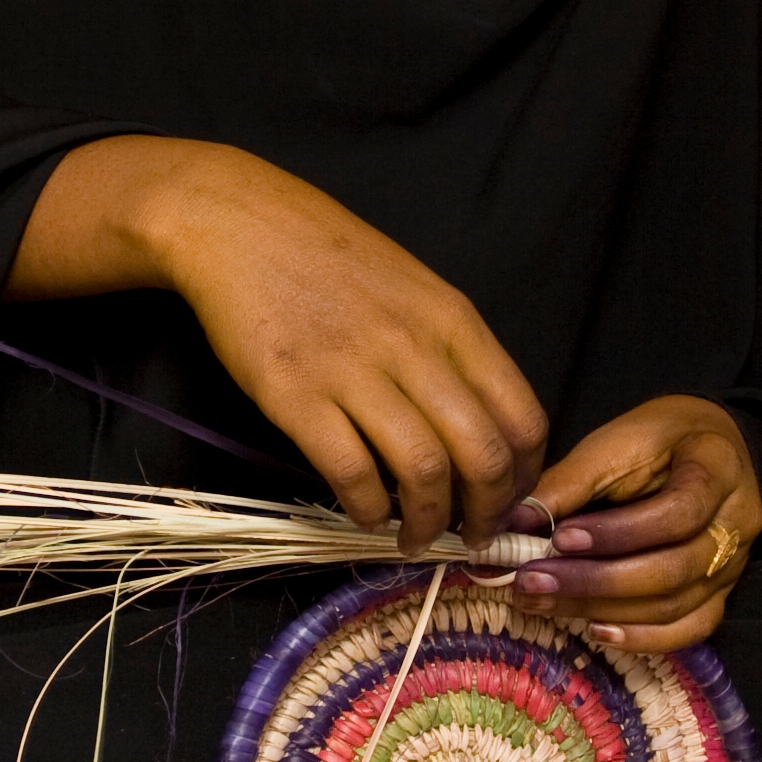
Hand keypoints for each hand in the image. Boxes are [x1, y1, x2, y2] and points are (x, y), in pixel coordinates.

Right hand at [10, 136, 547, 552]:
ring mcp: (353, 371)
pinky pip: (350, 471)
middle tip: (473, 537)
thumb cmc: (328, 256)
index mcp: (453, 321)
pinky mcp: (295, 395)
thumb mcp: (414, 287)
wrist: (236, 223)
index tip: (510, 501)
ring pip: (422, 471)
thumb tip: (482, 429)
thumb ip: (451, 351)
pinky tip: (365, 512)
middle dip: (487, 514)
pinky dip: (366, 508)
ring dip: (427, 522)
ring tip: (415, 536)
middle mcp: (414, 347)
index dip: (525, 475)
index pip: (522, 416)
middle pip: (482, 454)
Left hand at [508, 394, 761, 650]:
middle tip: (531, 581)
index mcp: (717, 470)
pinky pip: (689, 629)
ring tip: (542, 602)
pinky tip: (596, 630)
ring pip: (674, 606)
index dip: (618, 533)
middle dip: (595, 582)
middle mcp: (736, 524)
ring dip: (602, 609)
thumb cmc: (657, 441)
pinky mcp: (720, 593)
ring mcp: (732, 565)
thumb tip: (512, 524)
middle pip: (673, 569)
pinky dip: (641, 637)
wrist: (705, 446)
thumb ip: (570, 483)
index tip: (561, 538)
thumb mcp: (616, 443)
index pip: (676, 514)